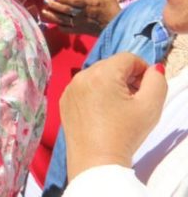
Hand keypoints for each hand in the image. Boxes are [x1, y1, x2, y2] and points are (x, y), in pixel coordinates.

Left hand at [41, 0, 119, 34]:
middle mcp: (83, 14)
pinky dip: (59, 26)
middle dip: (54, 5)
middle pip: (65, 10)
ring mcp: (80, 24)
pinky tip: (54, 22)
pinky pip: (67, 30)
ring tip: (44, 11)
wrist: (117, 27)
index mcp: (89, 4)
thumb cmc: (112, 10)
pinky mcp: (80, 31)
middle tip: (46, 1)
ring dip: (52, 16)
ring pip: (63, 20)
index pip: (73, 1)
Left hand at [61, 52, 166, 180]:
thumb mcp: (150, 107)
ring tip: (119, 109)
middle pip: (111, 66)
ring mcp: (70, 88)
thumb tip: (152, 69)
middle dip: (126, 78)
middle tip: (134, 100)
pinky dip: (95, 95)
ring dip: (111, 86)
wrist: (96, 162)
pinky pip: (84, 88)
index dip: (142, 70)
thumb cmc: (125, 134)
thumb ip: (157, 82)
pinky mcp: (64, 101)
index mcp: (101, 73)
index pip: (128, 58)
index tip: (145, 89)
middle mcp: (81, 75)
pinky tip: (103, 114)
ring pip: (96, 76)